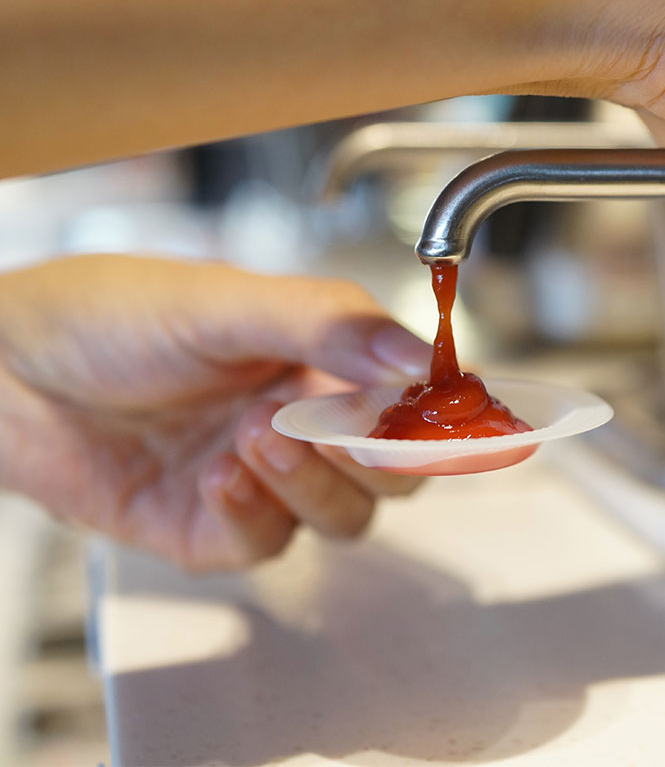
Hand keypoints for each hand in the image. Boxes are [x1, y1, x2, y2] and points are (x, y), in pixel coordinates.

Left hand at [0, 255, 434, 570]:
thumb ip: (327, 324)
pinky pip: (269, 543)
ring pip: (346, 515)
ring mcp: (263, 479)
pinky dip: (254, 512)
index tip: (440, 405)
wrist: (1, 374)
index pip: (416, 396)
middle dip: (380, 452)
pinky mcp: (214, 529)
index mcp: (323, 356)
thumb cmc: (103, 317)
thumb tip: (417, 357)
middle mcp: (305, 420)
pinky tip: (217, 472)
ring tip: (258, 436)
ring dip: (316, 481)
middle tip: (346, 424)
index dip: (438, 409)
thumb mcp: (223, 301)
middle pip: (397, 469)